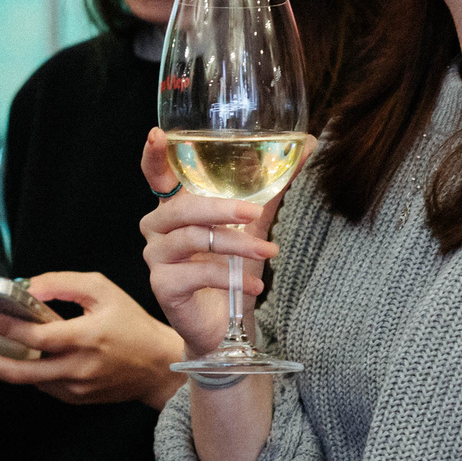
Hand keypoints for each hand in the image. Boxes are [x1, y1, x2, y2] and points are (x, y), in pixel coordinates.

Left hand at [0, 271, 188, 409]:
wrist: (157, 366)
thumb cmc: (130, 322)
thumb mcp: (102, 290)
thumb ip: (62, 283)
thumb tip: (26, 286)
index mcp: (86, 338)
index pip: (36, 337)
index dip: (5, 328)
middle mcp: (77, 368)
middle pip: (19, 371)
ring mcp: (74, 388)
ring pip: (26, 380)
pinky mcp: (73, 399)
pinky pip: (40, 384)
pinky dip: (23, 369)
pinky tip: (8, 354)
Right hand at [136, 127, 295, 359]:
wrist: (226, 325)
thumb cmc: (234, 267)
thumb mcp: (254, 224)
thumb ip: (273, 188)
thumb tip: (308, 145)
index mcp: (174, 206)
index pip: (156, 175)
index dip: (153, 155)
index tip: (156, 135)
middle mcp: (157, 228)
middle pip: (181, 208)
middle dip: (220, 208)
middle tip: (254, 214)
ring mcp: (156, 258)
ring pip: (192, 240)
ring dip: (236, 246)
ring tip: (269, 254)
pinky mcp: (162, 286)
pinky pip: (196, 273)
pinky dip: (230, 279)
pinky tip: (256, 288)